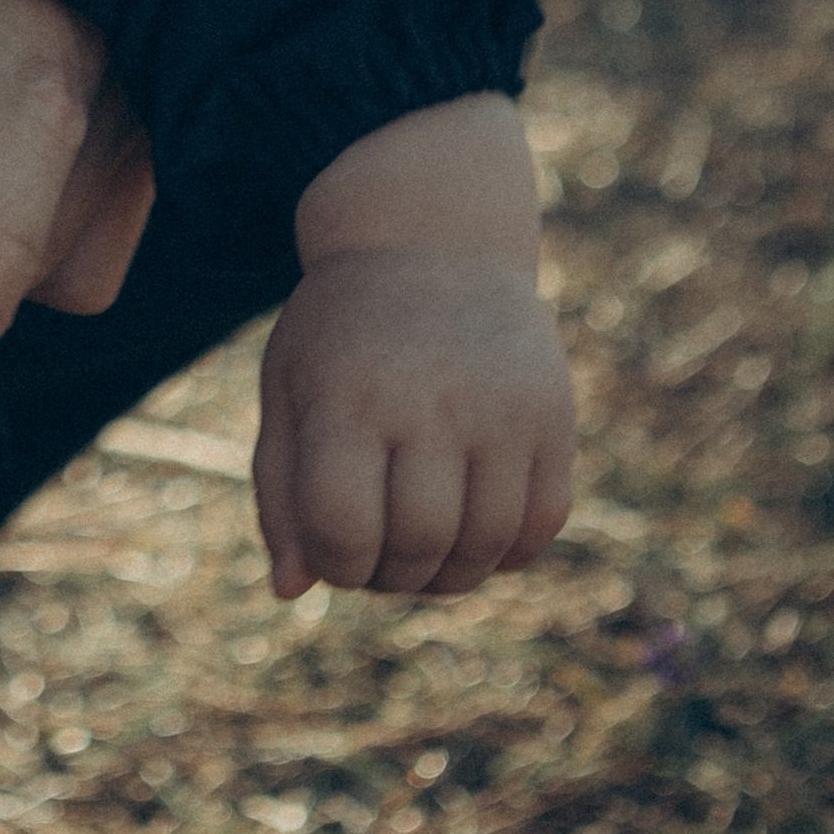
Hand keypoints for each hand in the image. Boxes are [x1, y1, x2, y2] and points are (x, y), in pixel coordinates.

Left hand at [254, 248, 573, 598]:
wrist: (432, 242)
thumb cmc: (343, 332)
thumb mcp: (289, 389)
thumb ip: (281, 491)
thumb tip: (289, 591)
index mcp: (349, 394)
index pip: (343, 528)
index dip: (334, 565)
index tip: (333, 551)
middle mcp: (431, 401)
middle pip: (419, 546)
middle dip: (391, 578)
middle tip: (378, 557)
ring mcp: (502, 409)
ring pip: (484, 549)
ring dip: (449, 576)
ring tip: (422, 549)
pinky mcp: (553, 417)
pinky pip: (540, 528)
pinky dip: (505, 553)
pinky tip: (472, 528)